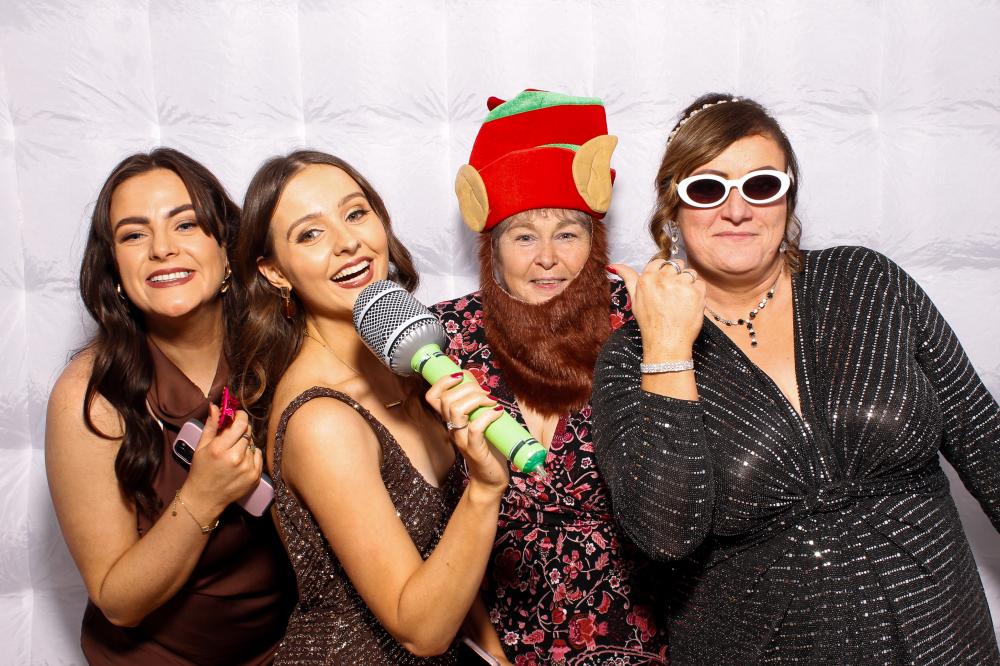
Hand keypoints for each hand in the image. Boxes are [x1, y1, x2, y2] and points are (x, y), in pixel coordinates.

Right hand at [183, 405, 262, 517]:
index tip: (237, 415)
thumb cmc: (201, 471)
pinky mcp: (255, 476)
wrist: (205, 498)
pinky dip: (251, 455)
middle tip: (232, 437)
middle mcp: (236, 458)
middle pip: (247, 432)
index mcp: (220, 448)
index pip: (240, 423)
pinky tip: (240, 461)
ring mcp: (247, 468)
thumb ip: (211, 425)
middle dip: (240, 431)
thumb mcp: (201, 447)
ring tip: (233, 453)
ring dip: (245, 444)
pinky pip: (258, 456)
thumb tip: (215, 406)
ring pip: (253, 444)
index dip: (240, 416)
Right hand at [425, 373, 508, 493]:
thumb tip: (477, 382)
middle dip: (468, 388)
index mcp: (450, 420)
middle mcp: (452, 429)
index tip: (461, 376)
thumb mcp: (478, 421)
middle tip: (485, 393)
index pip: (432, 396)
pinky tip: (497, 413)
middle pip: (447, 400)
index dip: (443, 382)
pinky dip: (488, 415)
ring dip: (477, 399)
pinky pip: (476, 428)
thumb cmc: (487, 448)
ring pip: (457, 410)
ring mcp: (462, 440)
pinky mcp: (475, 450)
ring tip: (491, 402)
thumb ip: (475, 404)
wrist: (490, 479)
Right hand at [611, 257, 705, 359]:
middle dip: (676, 276)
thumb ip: (628, 278)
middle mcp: (663, 279)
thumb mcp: (634, 300)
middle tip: (673, 294)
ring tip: (681, 300)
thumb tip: (614, 266)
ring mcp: (680, 285)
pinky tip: (689, 304)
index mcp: (647, 279)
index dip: (663, 272)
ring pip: (689, 273)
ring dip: (687, 283)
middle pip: (676, 264)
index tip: (664, 283)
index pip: (659, 262)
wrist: (666, 342)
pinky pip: (700, 283)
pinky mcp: (695, 292)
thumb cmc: (650, 323)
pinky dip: (697, 293)